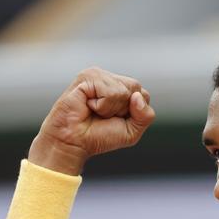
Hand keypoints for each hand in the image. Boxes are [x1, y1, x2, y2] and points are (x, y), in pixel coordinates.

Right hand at [28, 67, 155, 175]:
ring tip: (93, 111)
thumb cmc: (98, 137)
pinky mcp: (87, 76)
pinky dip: (102, 106)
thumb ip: (145, 116)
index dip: (133, 114)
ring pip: (124, 90)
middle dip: (123, 110)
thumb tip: (137, 97)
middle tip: (102, 116)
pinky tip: (88, 106)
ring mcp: (98, 75)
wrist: (73, 143)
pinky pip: (110, 92)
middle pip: (136, 88)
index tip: (114, 120)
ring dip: (110, 109)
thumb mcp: (131, 132)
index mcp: (121, 88)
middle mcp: (110, 78)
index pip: (143, 95)